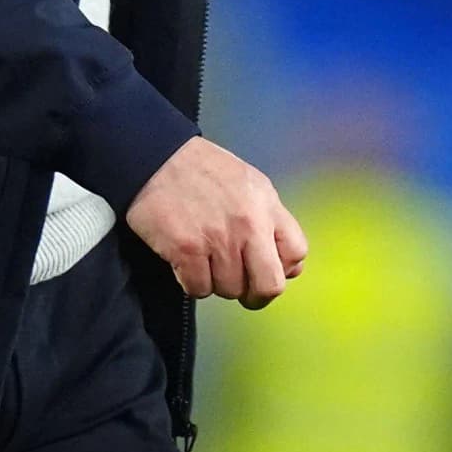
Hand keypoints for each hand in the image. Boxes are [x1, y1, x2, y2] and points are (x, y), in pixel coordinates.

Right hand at [124, 136, 308, 308]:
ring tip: (203, 258)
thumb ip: (269, 218)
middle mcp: (248, 224)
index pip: (296, 253)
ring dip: (215, 282)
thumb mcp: (248, 183)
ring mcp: (218, 239)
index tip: (265, 269)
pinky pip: (198, 289)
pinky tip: (185, 261)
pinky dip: (190, 282)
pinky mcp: (187, 250)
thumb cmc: (200, 171)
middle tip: (241, 288)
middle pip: (270, 285)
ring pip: (230, 290)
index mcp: (266, 204)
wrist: (154, 157)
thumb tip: (286, 265)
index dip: (282, 269)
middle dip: (256, 295)